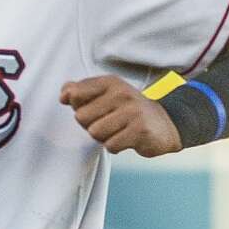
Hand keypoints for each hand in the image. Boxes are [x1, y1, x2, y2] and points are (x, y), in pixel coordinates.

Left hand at [59, 75, 181, 156]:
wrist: (165, 123)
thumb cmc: (128, 111)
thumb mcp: (106, 95)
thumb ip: (81, 91)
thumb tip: (63, 94)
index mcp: (110, 82)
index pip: (75, 94)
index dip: (78, 107)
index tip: (94, 109)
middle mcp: (121, 93)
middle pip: (81, 117)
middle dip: (91, 125)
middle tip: (110, 122)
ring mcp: (131, 111)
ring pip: (95, 133)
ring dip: (104, 137)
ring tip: (119, 130)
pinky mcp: (139, 130)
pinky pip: (110, 145)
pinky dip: (116, 146)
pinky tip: (128, 138)